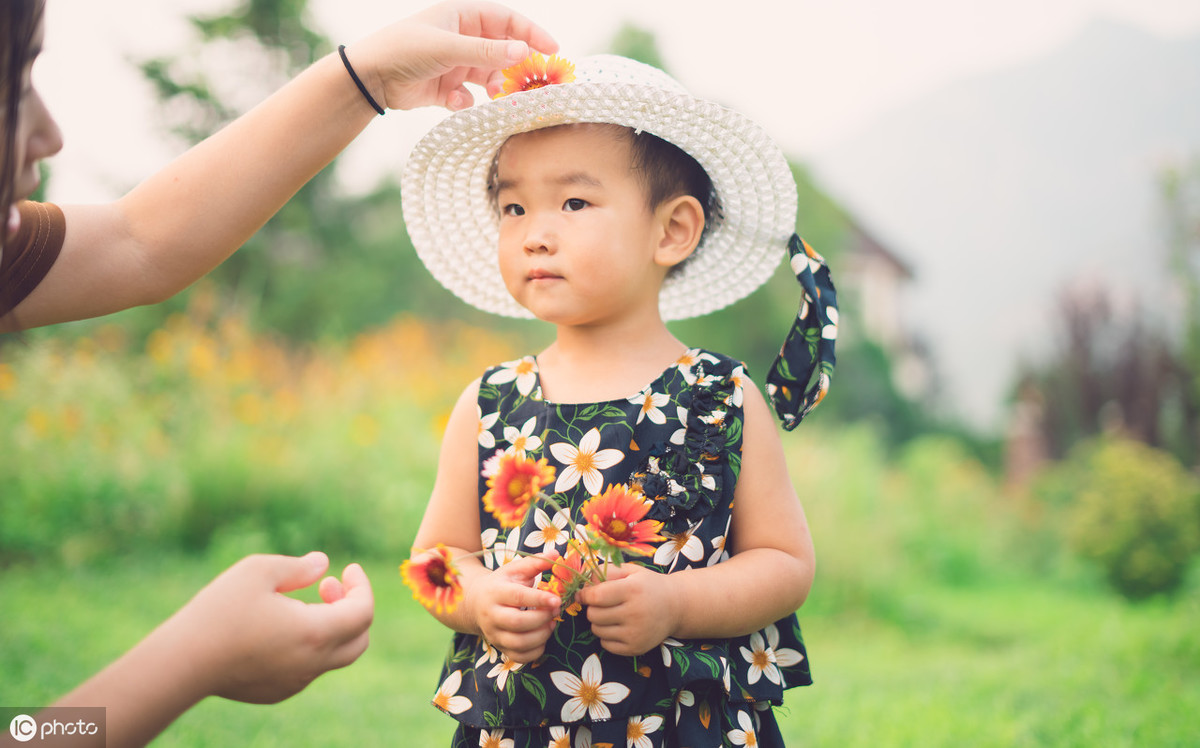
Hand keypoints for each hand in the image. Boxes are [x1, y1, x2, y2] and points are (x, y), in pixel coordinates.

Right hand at [170, 552, 373, 703]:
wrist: (182, 663)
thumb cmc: (219, 611)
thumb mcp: (258, 570)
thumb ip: (298, 566)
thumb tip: (323, 564)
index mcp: (315, 633)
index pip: (364, 612)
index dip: (362, 586)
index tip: (348, 569)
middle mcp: (312, 664)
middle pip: (359, 640)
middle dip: (353, 608)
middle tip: (326, 587)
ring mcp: (296, 682)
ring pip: (334, 656)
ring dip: (331, 626)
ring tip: (297, 603)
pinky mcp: (278, 692)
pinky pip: (309, 668)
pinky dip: (310, 645)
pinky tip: (278, 628)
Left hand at [347, 1, 558, 110]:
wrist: (371, 77)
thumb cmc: (405, 49)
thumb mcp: (448, 47)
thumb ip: (486, 52)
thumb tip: (524, 53)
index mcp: (462, 16)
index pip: (507, 20)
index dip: (531, 33)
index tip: (552, 50)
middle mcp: (462, 38)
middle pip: (502, 51)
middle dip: (514, 67)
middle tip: (529, 83)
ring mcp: (455, 64)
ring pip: (488, 76)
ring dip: (494, 87)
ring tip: (496, 95)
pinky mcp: (446, 88)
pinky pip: (469, 97)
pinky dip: (466, 102)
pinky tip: (453, 102)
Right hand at [467, 554, 560, 662]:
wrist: (476, 602)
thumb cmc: (502, 583)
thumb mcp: (515, 569)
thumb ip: (536, 562)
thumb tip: (557, 555)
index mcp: (495, 592)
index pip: (517, 597)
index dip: (539, 599)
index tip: (557, 599)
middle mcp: (491, 615)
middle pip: (518, 622)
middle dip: (542, 618)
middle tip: (556, 610)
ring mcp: (494, 634)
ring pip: (518, 643)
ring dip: (542, 635)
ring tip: (552, 623)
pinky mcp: (499, 647)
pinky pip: (519, 657)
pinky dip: (535, 652)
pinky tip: (543, 638)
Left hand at [577, 563, 675, 656]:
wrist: (675, 607)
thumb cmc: (647, 586)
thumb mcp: (630, 572)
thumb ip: (605, 573)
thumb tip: (582, 584)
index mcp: (632, 590)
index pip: (596, 596)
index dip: (585, 595)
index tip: (584, 594)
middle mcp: (635, 613)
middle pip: (593, 615)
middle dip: (593, 608)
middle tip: (603, 604)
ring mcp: (636, 633)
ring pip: (597, 630)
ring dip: (599, 622)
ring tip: (612, 615)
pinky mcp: (635, 648)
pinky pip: (605, 645)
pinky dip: (607, 636)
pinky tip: (618, 627)